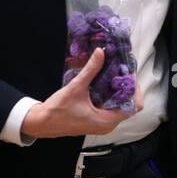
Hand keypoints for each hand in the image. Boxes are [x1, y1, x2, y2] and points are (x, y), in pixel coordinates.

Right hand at [21, 48, 142, 139]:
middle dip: (128, 88)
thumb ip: (90, 70)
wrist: (41, 123)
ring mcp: (102, 124)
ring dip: (120, 92)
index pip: (134, 106)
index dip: (134, 89)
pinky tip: (105, 83)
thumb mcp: (76, 88)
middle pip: (129, 105)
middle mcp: (108, 125)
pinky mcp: (96, 121)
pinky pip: (111, 108)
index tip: (128, 74)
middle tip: (122, 71)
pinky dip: (112, 97)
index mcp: (107, 121)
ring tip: (115, 74)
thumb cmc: (58, 110)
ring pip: (120, 107)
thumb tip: (101, 52)